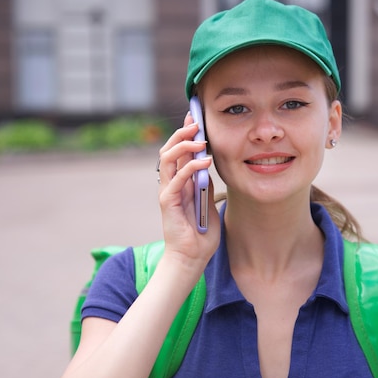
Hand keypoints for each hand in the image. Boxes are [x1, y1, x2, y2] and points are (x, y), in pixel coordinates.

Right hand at [156, 113, 220, 272]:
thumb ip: (206, 186)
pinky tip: (205, 162)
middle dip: (182, 133)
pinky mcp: (168, 203)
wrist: (191, 258)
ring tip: (200, 139)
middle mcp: (170, 184)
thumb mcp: (208, 204)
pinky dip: (190, 168)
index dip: (185, 135)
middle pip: (170, 150)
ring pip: (168, 159)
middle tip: (195, 122)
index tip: (196, 119)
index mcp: (180, 183)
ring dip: (183, 145)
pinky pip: (177, 179)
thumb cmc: (200, 234)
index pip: (179, 152)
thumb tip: (209, 166)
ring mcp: (167, 192)